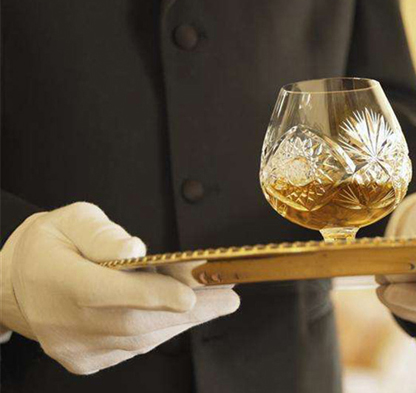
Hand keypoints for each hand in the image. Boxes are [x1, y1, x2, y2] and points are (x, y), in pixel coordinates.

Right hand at [0, 202, 239, 373]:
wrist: (13, 287)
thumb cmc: (48, 247)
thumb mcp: (71, 220)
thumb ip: (103, 234)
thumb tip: (134, 250)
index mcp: (60, 281)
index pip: (108, 293)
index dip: (153, 295)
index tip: (191, 291)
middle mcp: (66, 322)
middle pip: (136, 322)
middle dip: (191, 309)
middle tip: (228, 294)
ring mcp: (77, 347)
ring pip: (140, 338)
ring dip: (183, 319)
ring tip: (218, 298)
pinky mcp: (86, 361)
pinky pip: (134, 347)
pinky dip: (162, 329)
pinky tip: (181, 311)